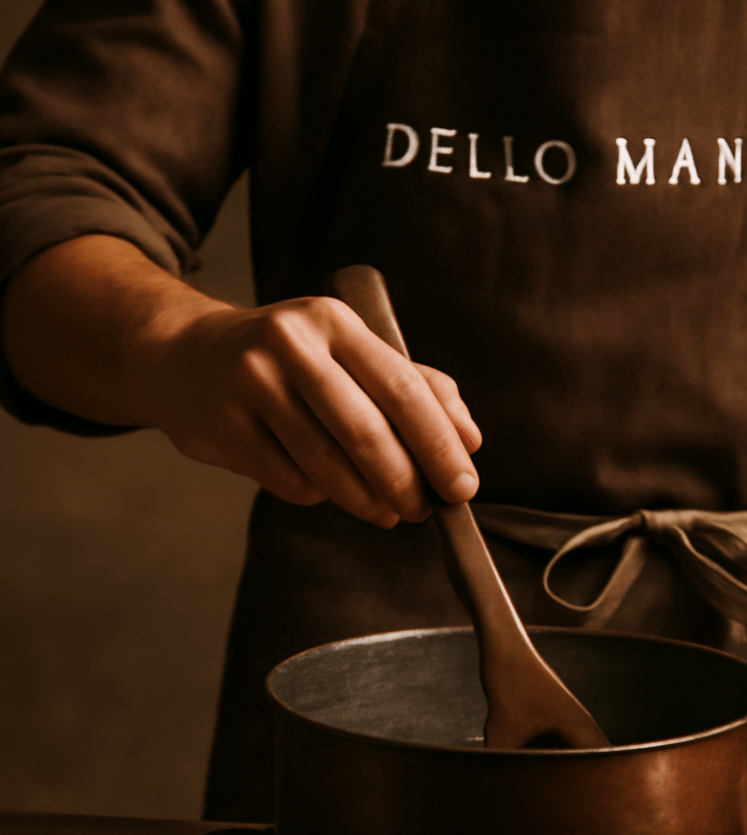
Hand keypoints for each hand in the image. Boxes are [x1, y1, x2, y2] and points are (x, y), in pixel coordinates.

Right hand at [4, 236, 480, 524]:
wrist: (186, 355)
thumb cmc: (291, 359)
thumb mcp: (352, 353)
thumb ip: (418, 388)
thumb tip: (471, 439)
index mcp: (335, 321)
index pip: (402, 388)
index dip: (439, 444)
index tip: (464, 486)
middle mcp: (291, 343)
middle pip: (365, 431)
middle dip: (406, 482)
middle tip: (426, 510)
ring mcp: (249, 382)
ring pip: (326, 465)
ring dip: (367, 500)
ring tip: (388, 513)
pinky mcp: (221, 424)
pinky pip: (289, 480)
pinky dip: (319, 495)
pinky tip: (327, 489)